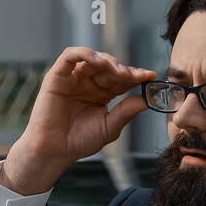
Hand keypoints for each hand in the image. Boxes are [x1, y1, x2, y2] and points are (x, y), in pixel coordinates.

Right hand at [0, 47, 156, 194]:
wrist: (54, 151)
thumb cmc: (78, 142)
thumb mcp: (109, 126)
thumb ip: (127, 110)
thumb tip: (148, 98)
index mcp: (101, 94)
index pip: (121, 79)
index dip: (136, 76)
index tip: (151, 77)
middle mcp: (87, 83)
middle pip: (109, 67)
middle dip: (124, 70)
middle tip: (135, 77)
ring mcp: (72, 78)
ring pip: (93, 58)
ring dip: (109, 61)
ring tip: (119, 72)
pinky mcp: (57, 76)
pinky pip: (70, 55)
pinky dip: (85, 53)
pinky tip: (99, 62)